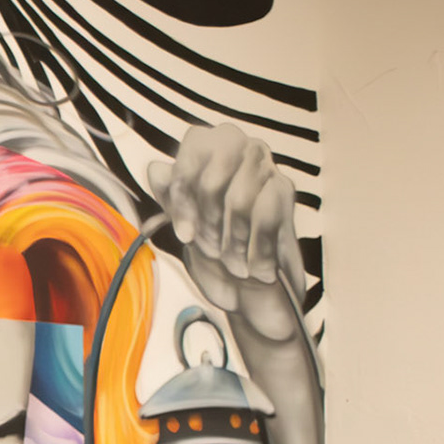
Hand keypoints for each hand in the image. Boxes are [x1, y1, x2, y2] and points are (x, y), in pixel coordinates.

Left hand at [146, 123, 305, 341]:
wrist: (251, 295)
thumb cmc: (217, 256)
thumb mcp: (184, 228)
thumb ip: (169, 198)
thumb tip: (157, 169)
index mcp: (212, 150)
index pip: (194, 147)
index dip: (183, 193)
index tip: (183, 234)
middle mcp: (242, 149)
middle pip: (214, 176)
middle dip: (207, 219)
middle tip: (212, 248)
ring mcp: (267, 169)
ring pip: (241, 198)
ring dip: (233, 240)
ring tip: (234, 260)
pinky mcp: (287, 193)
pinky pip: (267, 216)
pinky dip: (256, 249)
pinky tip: (255, 266)